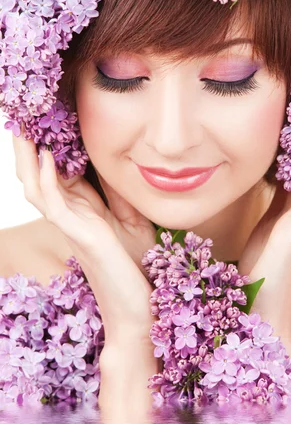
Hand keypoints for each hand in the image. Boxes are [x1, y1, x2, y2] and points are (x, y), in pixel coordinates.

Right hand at [12, 131, 156, 337]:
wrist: (136, 309)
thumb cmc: (135, 269)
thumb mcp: (130, 221)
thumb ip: (117, 194)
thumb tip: (113, 164)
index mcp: (80, 211)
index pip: (55, 171)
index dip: (46, 143)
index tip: (45, 114)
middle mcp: (70, 216)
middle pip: (36, 175)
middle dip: (27, 145)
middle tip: (22, 113)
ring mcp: (71, 226)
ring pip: (35, 186)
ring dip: (27, 156)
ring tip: (25, 126)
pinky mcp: (80, 236)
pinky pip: (53, 204)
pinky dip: (47, 179)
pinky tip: (48, 155)